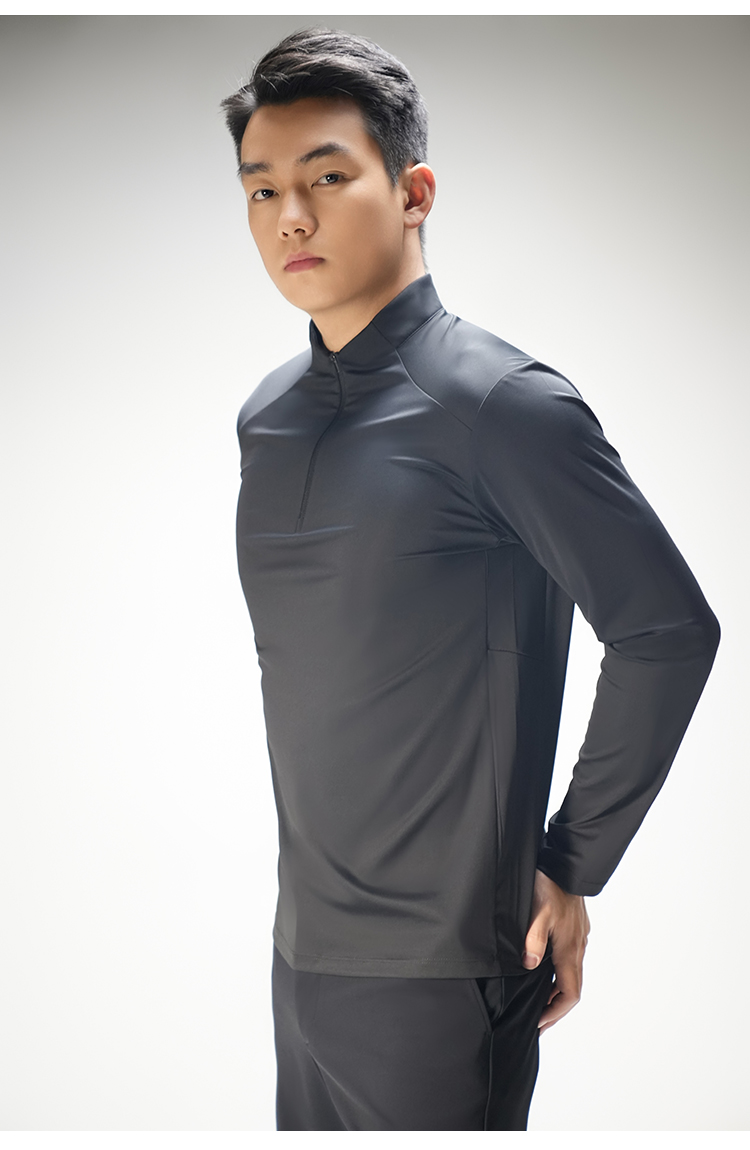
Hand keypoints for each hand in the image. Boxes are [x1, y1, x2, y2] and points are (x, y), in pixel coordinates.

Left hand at [522, 868, 590, 1034]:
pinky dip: (558, 974)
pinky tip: (544, 970)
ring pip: (571, 974)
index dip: (554, 1013)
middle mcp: (577, 948)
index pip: (569, 994)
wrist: (567, 864)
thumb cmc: (551, 886)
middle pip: (571, 989)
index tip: (539, 1024)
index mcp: (569, 950)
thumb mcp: (537, 913)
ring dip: (556, 991)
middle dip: (554, 1008)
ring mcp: (578, 939)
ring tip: (538, 1002)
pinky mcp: (575, 930)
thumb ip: (534, 940)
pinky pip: (569, 960)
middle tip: (537, 1021)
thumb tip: (530, 965)